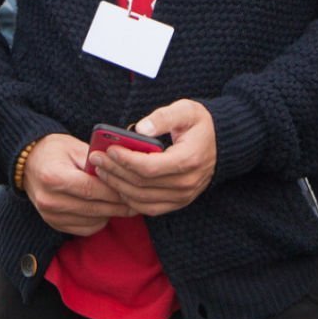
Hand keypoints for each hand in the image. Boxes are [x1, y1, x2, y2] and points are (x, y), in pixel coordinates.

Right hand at [23, 133, 131, 235]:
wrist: (29, 163)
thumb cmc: (55, 150)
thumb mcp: (75, 147)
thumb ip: (97, 161)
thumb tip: (122, 173)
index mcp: (53, 177)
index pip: (91, 189)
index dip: (114, 191)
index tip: (133, 190)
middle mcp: (49, 200)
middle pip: (93, 208)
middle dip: (118, 206)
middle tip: (137, 201)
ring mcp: (50, 215)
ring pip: (91, 222)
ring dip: (110, 214)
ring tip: (123, 203)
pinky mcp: (53, 224)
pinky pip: (84, 229)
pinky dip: (99, 221)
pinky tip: (106, 209)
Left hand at [93, 99, 216, 216]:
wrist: (222, 143)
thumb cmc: (200, 124)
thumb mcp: (186, 110)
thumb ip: (163, 117)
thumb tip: (140, 129)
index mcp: (189, 160)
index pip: (150, 167)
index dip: (126, 160)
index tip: (109, 149)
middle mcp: (187, 183)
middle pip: (142, 184)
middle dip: (115, 172)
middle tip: (96, 159)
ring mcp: (183, 196)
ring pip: (142, 200)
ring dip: (118, 187)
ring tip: (101, 171)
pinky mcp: (178, 202)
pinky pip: (149, 208)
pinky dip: (130, 199)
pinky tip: (116, 185)